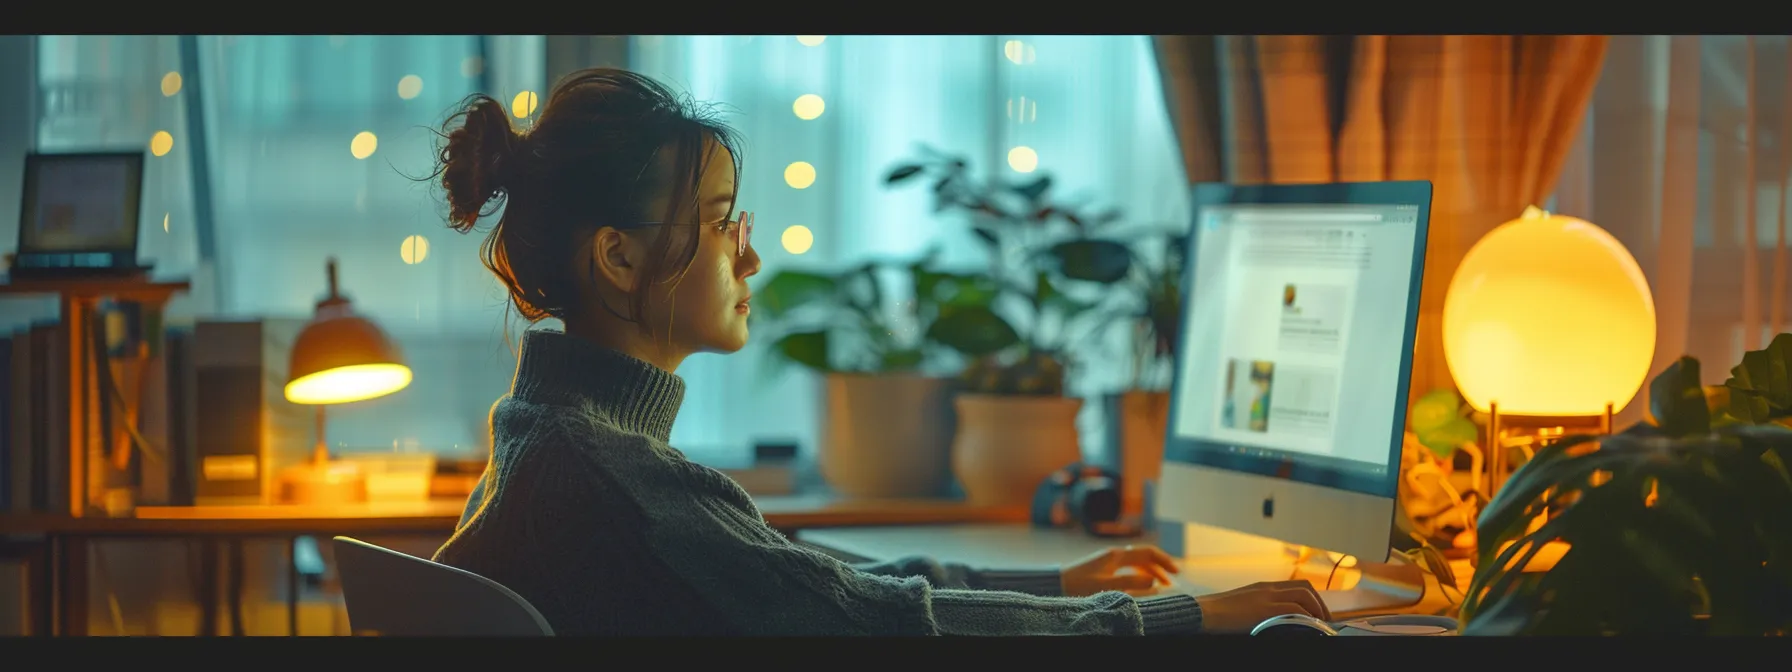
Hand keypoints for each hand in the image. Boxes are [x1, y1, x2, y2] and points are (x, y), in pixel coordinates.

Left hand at [1060, 545, 1178, 596]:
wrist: (1057, 583)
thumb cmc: (1078, 585)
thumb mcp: (1106, 586)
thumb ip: (1130, 583)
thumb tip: (1153, 582)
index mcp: (1117, 555)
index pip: (1148, 552)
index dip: (1164, 560)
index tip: (1177, 572)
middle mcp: (1114, 555)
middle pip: (1144, 556)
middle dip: (1160, 566)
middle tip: (1173, 579)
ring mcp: (1108, 560)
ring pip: (1136, 562)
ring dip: (1151, 571)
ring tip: (1161, 584)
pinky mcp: (1103, 568)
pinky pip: (1128, 568)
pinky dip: (1139, 574)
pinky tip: (1142, 583)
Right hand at [1193, 580, 1330, 632]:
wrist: (1202, 614)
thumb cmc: (1216, 615)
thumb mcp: (1242, 606)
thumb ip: (1259, 608)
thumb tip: (1275, 620)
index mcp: (1263, 587)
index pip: (1296, 585)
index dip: (1312, 598)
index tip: (1318, 613)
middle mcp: (1268, 588)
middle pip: (1305, 588)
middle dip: (1320, 603)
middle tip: (1325, 620)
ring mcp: (1267, 597)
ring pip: (1304, 596)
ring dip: (1318, 610)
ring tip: (1322, 625)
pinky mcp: (1266, 609)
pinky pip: (1295, 609)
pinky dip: (1308, 617)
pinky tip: (1311, 627)